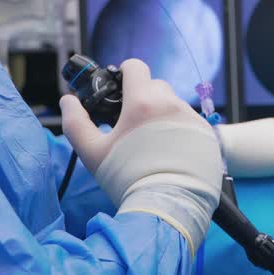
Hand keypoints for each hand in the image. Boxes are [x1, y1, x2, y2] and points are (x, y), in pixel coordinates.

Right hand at [60, 59, 220, 249]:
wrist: (167, 208)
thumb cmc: (127, 179)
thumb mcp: (92, 153)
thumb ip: (76, 123)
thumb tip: (67, 101)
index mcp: (143, 102)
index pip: (135, 66)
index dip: (124, 74)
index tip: (120, 91)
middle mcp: (171, 104)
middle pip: (154, 86)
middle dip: (142, 98)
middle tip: (132, 125)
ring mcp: (192, 118)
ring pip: (173, 104)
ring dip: (162, 115)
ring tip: (153, 143)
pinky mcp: (206, 133)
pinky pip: (189, 121)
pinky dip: (179, 130)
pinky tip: (171, 152)